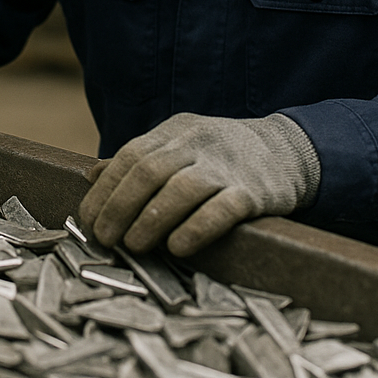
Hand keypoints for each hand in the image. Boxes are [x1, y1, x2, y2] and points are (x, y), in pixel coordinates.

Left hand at [79, 112, 319, 256]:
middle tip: (106, 238)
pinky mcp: (253, 191)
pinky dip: (196, 228)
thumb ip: (139, 160)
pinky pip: (222, 208)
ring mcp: (227, 165)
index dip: (106, 188)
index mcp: (177, 131)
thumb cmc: (222, 155)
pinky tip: (178, 247)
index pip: (131, 155)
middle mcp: (199, 142)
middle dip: (120, 206)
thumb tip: (91, 175)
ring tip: (134, 246)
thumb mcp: (181, 146)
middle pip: (150, 171)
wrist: (288, 151)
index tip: (88, 220)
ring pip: (181, 188)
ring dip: (151, 220)